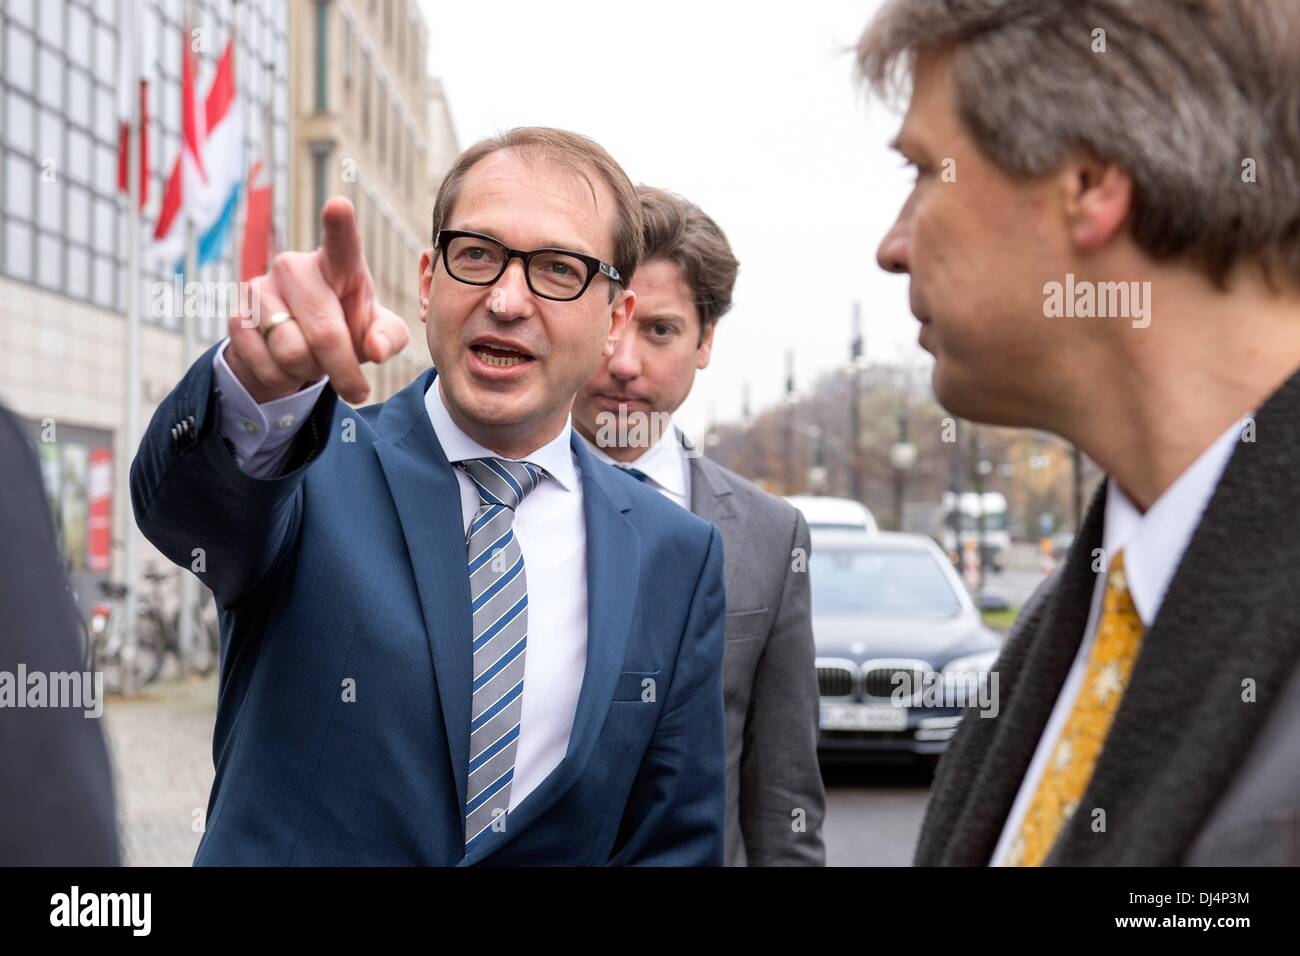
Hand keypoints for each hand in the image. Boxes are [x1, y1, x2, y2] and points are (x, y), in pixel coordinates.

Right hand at [227, 197, 409, 404]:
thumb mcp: (378, 334)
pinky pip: (267, 366)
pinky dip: (284, 380)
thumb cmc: (347, 329)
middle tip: (357, 390)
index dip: (339, 224)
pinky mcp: (237, 316)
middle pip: (325, 333)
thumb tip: (375, 350)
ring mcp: (261, 288)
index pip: (341, 242)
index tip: (339, 206)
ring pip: (293, 354)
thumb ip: (388, 338)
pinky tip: (286, 366)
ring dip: (310, 373)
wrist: (297, 348)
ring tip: (313, 361)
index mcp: (339, 264)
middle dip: (344, 371)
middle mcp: (295, 267)